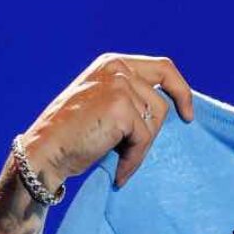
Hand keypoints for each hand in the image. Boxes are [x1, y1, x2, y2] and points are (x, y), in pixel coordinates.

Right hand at [19, 53, 193, 189]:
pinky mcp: (121, 110)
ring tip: (117, 158)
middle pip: (161, 101)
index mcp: (113, 63)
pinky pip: (144, 139)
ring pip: (155, 123)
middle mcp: (117, 69)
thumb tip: (170, 107)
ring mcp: (120, 87)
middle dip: (152, 130)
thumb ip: (129, 95)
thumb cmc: (72, 134)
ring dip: (139, 147)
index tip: (188, 114)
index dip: (181, 91)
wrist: (44, 151)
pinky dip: (134, 159)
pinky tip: (120, 170)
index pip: (163, 67)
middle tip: (133, 150)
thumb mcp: (101, 101)